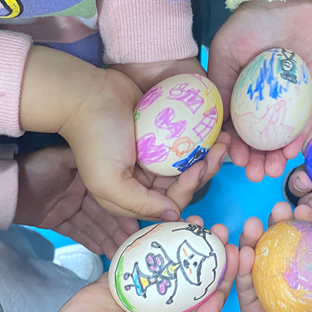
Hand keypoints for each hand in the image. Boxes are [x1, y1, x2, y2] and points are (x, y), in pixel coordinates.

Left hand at [13, 146, 139, 257]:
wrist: (7, 187)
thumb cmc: (35, 168)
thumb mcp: (62, 159)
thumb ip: (86, 162)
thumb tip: (112, 164)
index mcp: (86, 177)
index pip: (108, 196)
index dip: (121, 210)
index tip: (134, 224)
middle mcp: (81, 192)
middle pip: (103, 214)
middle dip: (117, 230)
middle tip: (131, 244)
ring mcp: (70, 208)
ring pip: (93, 226)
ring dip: (107, 239)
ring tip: (120, 252)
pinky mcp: (58, 222)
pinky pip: (77, 233)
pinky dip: (90, 242)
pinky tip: (103, 251)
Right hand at [20, 46, 211, 220]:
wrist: (87, 94)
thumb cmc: (95, 139)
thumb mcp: (109, 182)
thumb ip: (140, 204)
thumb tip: (175, 217)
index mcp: (131, 195)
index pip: (169, 204)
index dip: (187, 190)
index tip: (197, 169)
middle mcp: (144, 179)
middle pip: (183, 185)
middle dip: (205, 171)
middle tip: (220, 151)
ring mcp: (153, 156)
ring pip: (188, 164)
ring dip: (208, 155)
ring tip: (223, 139)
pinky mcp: (159, 134)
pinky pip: (184, 142)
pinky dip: (200, 140)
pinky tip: (215, 132)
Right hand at [30, 216, 238, 311]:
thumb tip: (219, 297)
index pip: (212, 294)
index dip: (227, 271)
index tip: (237, 249)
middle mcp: (169, 304)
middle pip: (195, 271)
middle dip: (210, 249)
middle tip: (220, 229)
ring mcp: (147, 285)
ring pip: (172, 257)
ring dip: (186, 238)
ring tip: (198, 220)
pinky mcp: (124, 270)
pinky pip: (145, 249)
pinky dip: (158, 235)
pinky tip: (170, 222)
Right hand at [207, 0, 311, 181]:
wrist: (287, 0)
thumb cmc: (250, 24)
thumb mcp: (223, 55)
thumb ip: (219, 89)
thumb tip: (217, 125)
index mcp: (245, 91)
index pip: (240, 127)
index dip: (236, 147)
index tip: (233, 161)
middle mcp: (270, 98)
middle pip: (263, 136)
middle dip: (258, 159)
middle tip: (255, 175)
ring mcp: (295, 96)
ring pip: (286, 134)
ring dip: (277, 155)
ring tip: (272, 171)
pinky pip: (310, 119)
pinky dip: (301, 137)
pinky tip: (291, 153)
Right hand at [236, 202, 311, 311]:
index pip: (306, 242)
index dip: (304, 222)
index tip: (305, 208)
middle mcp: (290, 280)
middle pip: (279, 245)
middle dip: (277, 223)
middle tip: (279, 209)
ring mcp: (269, 294)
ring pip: (256, 259)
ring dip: (252, 238)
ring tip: (253, 223)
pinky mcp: (252, 310)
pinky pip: (242, 285)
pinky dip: (239, 265)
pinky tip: (244, 249)